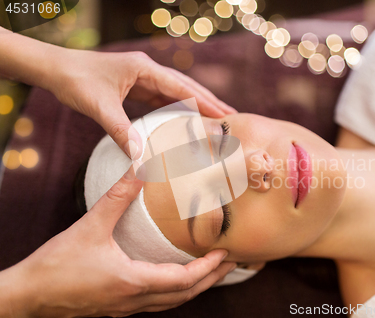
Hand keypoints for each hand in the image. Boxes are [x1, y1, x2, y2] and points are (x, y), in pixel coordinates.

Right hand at [0, 166, 235, 316]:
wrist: (27, 297)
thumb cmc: (56, 266)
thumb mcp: (90, 226)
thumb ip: (118, 196)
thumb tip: (140, 168)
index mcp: (134, 283)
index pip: (184, 280)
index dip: (209, 267)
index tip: (227, 252)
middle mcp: (135, 301)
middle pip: (185, 295)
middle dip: (211, 279)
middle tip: (231, 262)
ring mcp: (126, 309)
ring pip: (172, 302)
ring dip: (195, 287)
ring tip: (212, 271)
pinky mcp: (116, 308)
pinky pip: (157, 303)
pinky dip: (175, 292)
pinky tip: (174, 279)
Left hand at [46, 49, 235, 158]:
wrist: (55, 69)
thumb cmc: (76, 81)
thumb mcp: (100, 107)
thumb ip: (122, 131)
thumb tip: (141, 158)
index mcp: (144, 69)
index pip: (181, 87)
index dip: (205, 102)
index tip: (225, 114)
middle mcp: (147, 70)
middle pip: (185, 87)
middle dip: (208, 102)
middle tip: (231, 117)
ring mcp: (143, 77)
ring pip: (175, 93)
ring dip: (194, 105)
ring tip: (215, 119)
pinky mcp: (136, 85)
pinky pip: (161, 98)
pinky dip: (176, 109)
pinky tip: (185, 120)